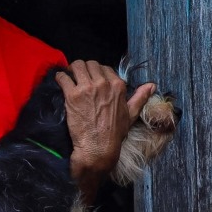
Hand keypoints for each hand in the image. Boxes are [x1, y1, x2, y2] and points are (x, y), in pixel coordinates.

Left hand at [56, 60, 156, 199]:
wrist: (98, 148)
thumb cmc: (114, 133)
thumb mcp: (131, 114)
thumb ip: (140, 97)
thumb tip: (152, 85)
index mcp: (118, 86)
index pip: (105, 68)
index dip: (97, 73)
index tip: (91, 80)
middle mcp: (103, 83)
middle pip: (90, 64)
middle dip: (84, 69)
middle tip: (78, 77)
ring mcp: (87, 88)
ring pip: (76, 66)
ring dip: (71, 70)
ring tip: (69, 77)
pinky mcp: (72, 95)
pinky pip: (63, 77)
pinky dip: (60, 78)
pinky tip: (60, 82)